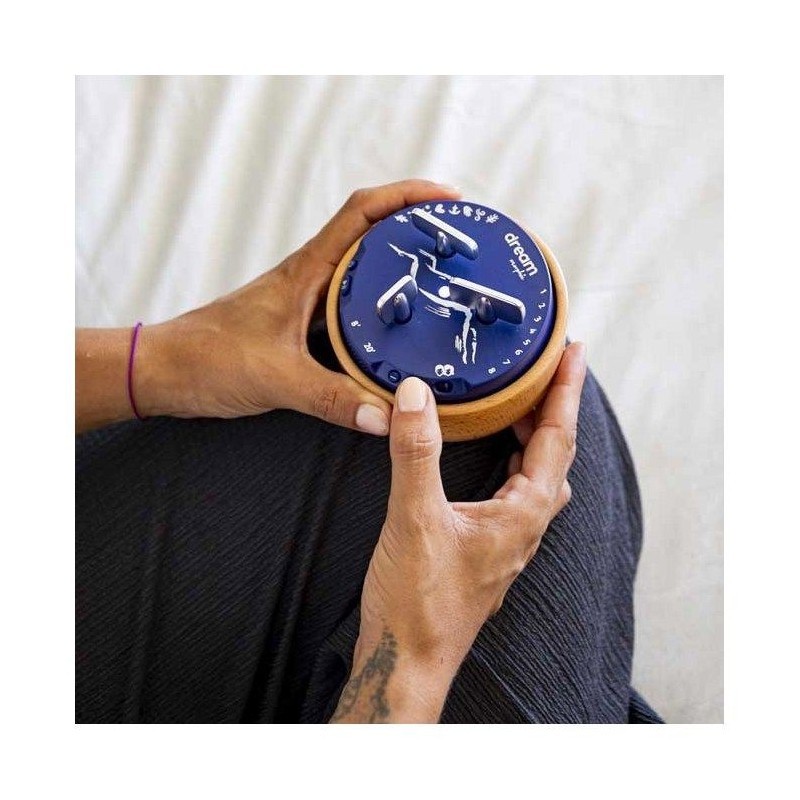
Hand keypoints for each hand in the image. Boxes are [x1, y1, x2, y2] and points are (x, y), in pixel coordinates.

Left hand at [135, 179, 460, 433]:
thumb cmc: (207, 359)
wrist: (166, 371)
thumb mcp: (276, 379)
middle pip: (372, 233)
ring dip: (400, 266)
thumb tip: (387, 416)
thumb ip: (332, 399)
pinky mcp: (302, 324)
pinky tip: (399, 332)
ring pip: (363, 270)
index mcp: (306, 271)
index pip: (363, 212)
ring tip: (442, 281)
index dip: (407, 196)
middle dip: (417, 228)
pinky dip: (379, 308)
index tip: (447, 199)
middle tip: (458, 244)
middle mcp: (310, 277)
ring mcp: (307, 299)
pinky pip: (351, 306)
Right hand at [331, 342, 587, 722]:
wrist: (410, 659)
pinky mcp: (488, 547)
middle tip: (545, 367)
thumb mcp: (415, 518)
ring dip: (535, 434)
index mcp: (523, 513)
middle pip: (555, 453)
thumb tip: (418, 394)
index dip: (566, 391)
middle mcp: (525, 525)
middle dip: (553, 407)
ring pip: (537, 474)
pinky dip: (514, 460)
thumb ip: (416, 453)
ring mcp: (509, 539)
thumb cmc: (419, 601)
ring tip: (521, 401)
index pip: (556, 439)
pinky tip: (495, 456)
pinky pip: (516, 491)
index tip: (573, 352)